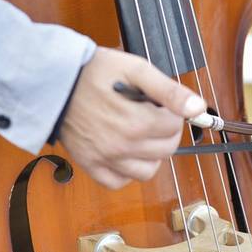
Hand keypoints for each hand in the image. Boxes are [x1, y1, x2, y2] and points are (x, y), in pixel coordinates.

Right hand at [58, 47, 205, 188]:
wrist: (53, 81)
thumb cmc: (93, 72)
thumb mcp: (136, 69)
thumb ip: (169, 91)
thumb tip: (197, 107)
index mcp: (137, 122)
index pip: (175, 127)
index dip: (173, 112)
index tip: (161, 104)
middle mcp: (122, 145)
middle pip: (166, 149)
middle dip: (167, 132)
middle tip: (153, 116)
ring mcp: (106, 158)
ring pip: (147, 171)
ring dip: (151, 154)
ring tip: (141, 135)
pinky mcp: (90, 165)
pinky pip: (118, 182)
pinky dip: (126, 172)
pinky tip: (125, 152)